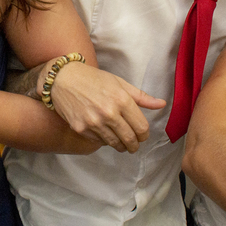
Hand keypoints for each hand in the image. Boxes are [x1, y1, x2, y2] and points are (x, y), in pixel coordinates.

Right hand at [45, 61, 162, 152]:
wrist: (63, 79)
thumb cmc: (93, 79)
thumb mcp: (119, 83)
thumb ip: (141, 97)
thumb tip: (162, 104)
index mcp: (122, 100)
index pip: (142, 128)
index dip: (144, 135)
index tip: (142, 135)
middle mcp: (109, 113)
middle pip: (130, 140)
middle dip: (134, 145)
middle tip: (133, 145)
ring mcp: (94, 123)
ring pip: (115, 144)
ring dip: (121, 146)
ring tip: (121, 143)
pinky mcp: (81, 129)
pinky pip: (99, 142)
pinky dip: (104, 140)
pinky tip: (104, 133)